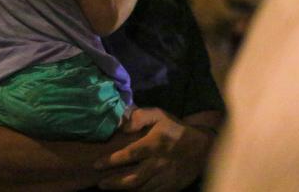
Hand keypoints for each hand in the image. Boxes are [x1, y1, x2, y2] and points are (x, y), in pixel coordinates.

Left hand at [94, 108, 209, 190]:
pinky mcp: (171, 187)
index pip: (129, 154)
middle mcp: (159, 163)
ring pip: (141, 189)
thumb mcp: (159, 115)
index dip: (111, 160)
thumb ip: (140, 117)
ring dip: (123, 190)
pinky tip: (128, 191)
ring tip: (109, 187)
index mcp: (155, 144)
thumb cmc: (175, 129)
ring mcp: (165, 178)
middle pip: (133, 178)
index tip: (96, 164)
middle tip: (100, 183)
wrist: (202, 147)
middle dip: (114, 183)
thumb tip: (121, 124)